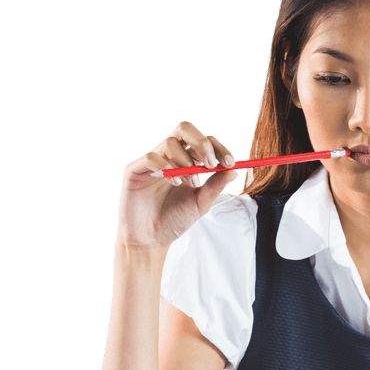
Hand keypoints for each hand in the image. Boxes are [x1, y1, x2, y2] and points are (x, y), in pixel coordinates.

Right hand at [115, 121, 238, 250]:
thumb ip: (215, 186)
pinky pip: (151, 157)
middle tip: (210, 163)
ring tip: (192, 183)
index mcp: (187, 160)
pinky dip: (166, 167)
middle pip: (185, 129)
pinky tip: (175, 182)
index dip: (219, 148)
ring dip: (186, 161)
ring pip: (171, 142)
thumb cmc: (175, 220)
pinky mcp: (135, 170)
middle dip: (201, 143)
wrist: (151, 239)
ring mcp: (152, 161)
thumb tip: (233, 170)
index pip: (204, 142)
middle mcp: (170, 156)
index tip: (230, 163)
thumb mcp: (201, 203)